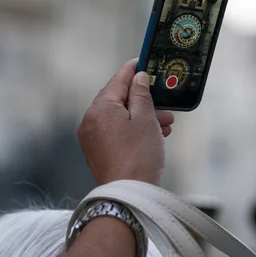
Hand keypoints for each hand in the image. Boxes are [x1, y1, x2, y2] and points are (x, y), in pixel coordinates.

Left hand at [78, 59, 174, 184]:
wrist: (128, 196)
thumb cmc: (139, 156)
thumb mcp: (146, 119)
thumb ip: (141, 94)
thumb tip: (138, 78)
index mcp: (100, 108)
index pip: (118, 80)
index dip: (133, 70)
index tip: (144, 61)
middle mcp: (90, 120)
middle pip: (118, 100)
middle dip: (143, 100)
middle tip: (165, 103)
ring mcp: (91, 138)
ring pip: (119, 118)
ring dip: (142, 117)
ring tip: (166, 125)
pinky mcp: (97, 152)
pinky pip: (115, 132)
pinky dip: (132, 130)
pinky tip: (153, 136)